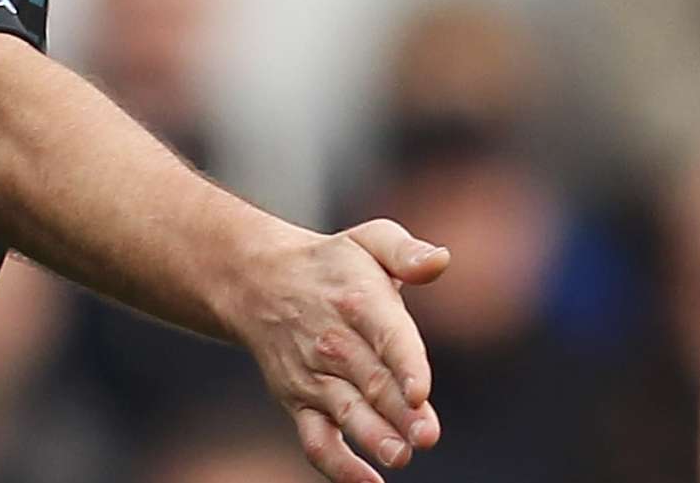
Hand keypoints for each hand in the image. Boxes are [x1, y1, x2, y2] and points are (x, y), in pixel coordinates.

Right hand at [223, 215, 452, 482]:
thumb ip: (406, 251)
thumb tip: (441, 260)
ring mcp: (315, 378)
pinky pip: (316, 441)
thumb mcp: (370, 239)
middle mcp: (335, 343)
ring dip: (373, 438)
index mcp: (360, 301)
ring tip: (401, 456)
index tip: (420, 391)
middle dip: (400, 413)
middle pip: (373, 383)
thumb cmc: (332, 263)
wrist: (258, 282)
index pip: (388, 336)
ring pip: (347, 414)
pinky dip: (338, 466)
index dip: (405, 364)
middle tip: (427, 435)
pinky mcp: (300, 403)